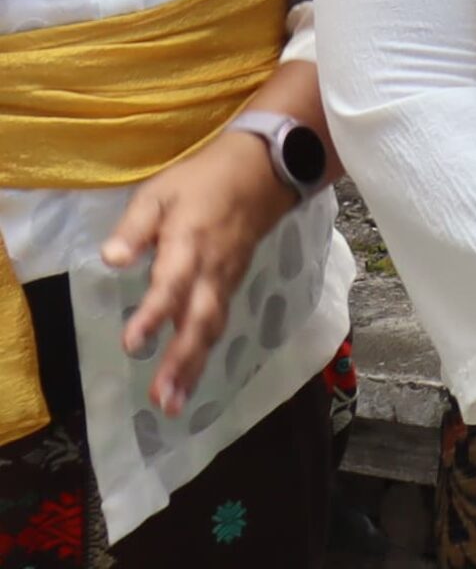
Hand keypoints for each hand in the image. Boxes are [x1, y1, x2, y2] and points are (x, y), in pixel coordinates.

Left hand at [99, 133, 306, 413]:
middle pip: (200, 320)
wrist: (265, 171)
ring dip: (193, 368)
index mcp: (190, 243)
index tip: (133, 344)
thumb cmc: (202, 180)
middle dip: (181, 361)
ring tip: (172, 403)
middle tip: (163, 399)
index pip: (173, 284)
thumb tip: (111, 259)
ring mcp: (226, 280)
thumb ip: (135, 227)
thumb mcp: (161, 190)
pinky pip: (218, 324)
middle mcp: (212, 269)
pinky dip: (203, 355)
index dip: (155, 314)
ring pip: (211, 328)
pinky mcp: (230, 286)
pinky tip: (188, 379)